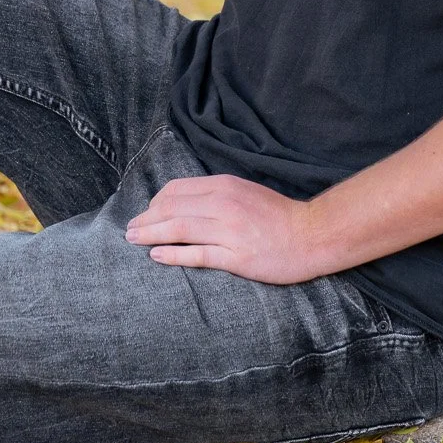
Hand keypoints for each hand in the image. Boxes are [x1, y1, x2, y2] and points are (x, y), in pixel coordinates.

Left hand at [124, 175, 331, 283]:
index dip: (155, 203)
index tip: (146, 214)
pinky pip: (197, 254)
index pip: (176, 191)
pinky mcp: (236, 256)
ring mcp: (229, 230)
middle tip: (129, 230)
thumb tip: (185, 202)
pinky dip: (173, 255)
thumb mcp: (245, 193)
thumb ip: (217, 195)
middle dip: (146, 219)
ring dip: (150, 234)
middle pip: (171, 209)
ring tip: (133, 240)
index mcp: (224, 186)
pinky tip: (156, 255)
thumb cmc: (279, 216)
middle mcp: (223, 204)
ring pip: (178, 230)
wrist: (313, 234)